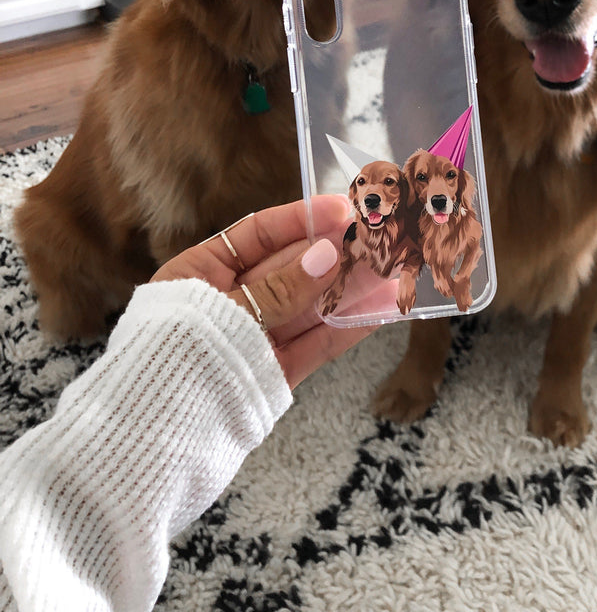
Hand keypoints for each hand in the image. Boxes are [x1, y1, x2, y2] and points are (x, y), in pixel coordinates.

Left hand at [151, 196, 387, 387]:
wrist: (148, 447)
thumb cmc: (169, 361)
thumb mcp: (221, 313)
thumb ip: (278, 289)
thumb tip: (327, 255)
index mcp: (199, 272)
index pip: (257, 234)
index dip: (301, 219)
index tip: (342, 208)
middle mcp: (228, 301)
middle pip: (289, 268)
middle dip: (334, 253)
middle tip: (377, 236)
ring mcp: (252, 338)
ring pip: (308, 306)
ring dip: (349, 288)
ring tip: (390, 270)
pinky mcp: (271, 373)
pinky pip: (312, 344)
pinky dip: (346, 328)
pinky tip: (379, 311)